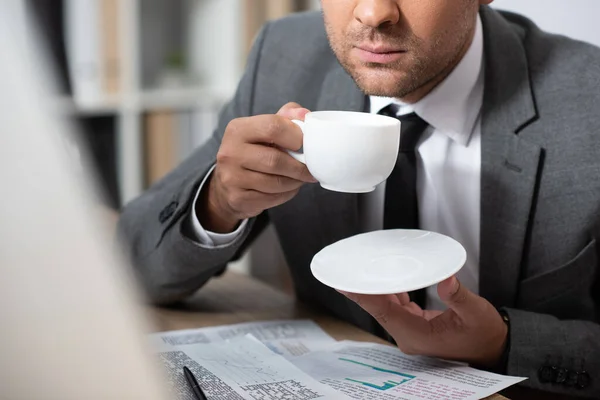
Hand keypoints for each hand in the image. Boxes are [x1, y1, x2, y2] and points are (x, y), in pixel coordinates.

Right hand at [199, 102, 315, 232]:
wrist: (227, 184)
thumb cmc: (253, 152)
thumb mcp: (264, 129)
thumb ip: (286, 117)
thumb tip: (305, 115)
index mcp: (238, 129)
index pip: (273, 127)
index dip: (295, 136)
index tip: (304, 144)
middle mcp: (230, 152)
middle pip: (275, 160)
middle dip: (299, 167)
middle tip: (311, 169)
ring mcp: (231, 177)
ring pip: (276, 183)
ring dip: (294, 182)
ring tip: (300, 178)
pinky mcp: (237, 198)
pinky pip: (272, 198)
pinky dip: (286, 194)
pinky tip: (287, 188)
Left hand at [340, 276, 507, 366]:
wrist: (494, 349)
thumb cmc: (485, 334)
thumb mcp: (476, 313)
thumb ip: (459, 296)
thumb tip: (446, 280)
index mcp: (418, 335)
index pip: (383, 312)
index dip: (363, 297)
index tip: (345, 284)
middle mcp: (409, 336)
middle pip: (379, 309)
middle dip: (362, 290)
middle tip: (346, 270)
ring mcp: (411, 332)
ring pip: (385, 307)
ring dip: (375, 289)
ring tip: (361, 270)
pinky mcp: (415, 325)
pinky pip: (395, 307)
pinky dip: (390, 291)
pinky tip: (386, 277)